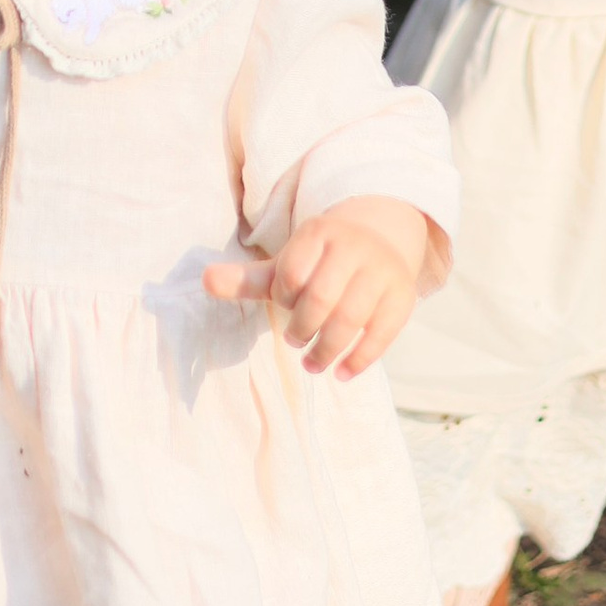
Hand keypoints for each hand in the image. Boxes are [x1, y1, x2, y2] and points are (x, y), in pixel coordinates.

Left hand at [203, 197, 435, 376]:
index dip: (284, 298)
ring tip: (313, 364)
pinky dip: (360, 359)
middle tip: (296, 342)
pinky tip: (342, 373)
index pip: (292, 273)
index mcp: (319, 233)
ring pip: (351, 318)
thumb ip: (247, 278)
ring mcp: (381, 271)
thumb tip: (203, 281)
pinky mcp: (402, 295)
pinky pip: (382, 334)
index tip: (285, 306)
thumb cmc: (321, 260)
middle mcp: (353, 247)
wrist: (379, 236)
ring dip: (327, 349)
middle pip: (322, 298)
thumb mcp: (287, 263)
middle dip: (304, 328)